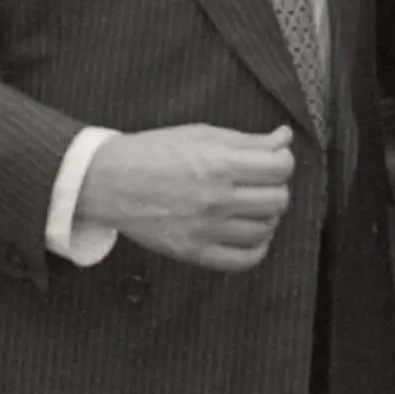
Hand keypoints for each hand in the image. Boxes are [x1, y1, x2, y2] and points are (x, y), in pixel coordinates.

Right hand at [78, 124, 295, 271]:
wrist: (109, 181)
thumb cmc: (155, 152)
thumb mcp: (201, 134)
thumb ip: (247, 140)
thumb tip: (284, 138)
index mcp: (219, 163)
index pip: (280, 167)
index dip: (281, 161)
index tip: (270, 161)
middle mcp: (216, 198)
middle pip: (278, 199)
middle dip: (274, 187)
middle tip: (257, 183)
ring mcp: (206, 228)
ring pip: (265, 229)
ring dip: (266, 216)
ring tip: (251, 206)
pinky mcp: (195, 252)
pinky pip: (245, 259)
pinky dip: (257, 247)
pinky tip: (250, 233)